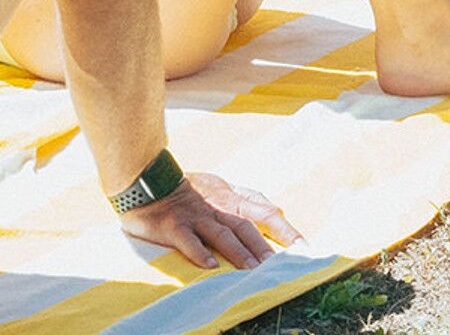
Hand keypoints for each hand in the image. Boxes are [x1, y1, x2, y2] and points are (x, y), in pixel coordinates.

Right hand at [119, 173, 289, 270]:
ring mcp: (196, 216)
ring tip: (254, 270)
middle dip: (266, 244)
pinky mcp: (175, 226)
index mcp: (228, 196)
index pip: (261, 210)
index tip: (301, 245)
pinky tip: (210, 267)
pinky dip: (200, 253)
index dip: (282, 227)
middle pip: (247, 223)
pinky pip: (189, 240)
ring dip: (240, 252)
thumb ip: (243, 198)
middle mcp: (216, 206)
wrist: (148, 179)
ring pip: (222, 233)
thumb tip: (273, 208)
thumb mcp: (218, 186)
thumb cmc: (186, 188)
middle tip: (285, 262)